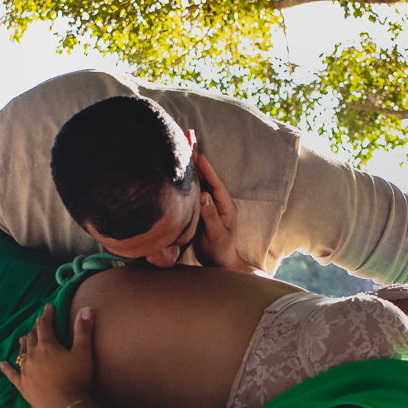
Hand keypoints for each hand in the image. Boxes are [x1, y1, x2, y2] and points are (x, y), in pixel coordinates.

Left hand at [0, 304, 94, 407]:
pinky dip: (6, 368)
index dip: (47, 315)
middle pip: (31, 337)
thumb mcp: (84, 352)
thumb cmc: (77, 378)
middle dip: (36, 328)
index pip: (44, 325)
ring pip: (21, 352)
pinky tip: (2, 363)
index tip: (48, 307)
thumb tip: (86, 308)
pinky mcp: (23, 386)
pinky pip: (11, 374)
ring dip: (23, 343)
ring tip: (23, 337)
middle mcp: (33, 356)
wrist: (66, 407)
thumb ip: (83, 330)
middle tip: (40, 322)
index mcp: (47, 346)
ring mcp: (25, 371)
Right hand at [193, 153, 243, 269]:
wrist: (219, 264)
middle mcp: (219, 203)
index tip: (200, 156)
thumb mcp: (216, 236)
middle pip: (208, 179)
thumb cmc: (220, 252)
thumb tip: (204, 195)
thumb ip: (211, 216)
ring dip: (192, 168)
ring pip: (201, 183)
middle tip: (189, 143)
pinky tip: (180, 172)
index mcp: (227, 207)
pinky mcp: (201, 209)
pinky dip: (188, 180)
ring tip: (183, 151)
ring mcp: (210, 205)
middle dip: (199, 162)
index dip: (208, 170)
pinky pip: (195, 192)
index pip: (217, 185)